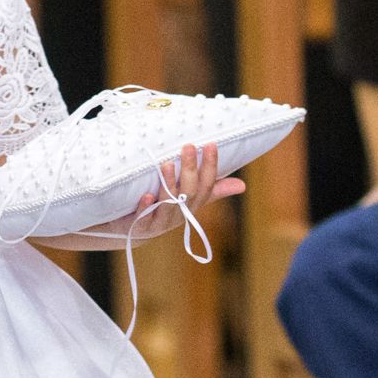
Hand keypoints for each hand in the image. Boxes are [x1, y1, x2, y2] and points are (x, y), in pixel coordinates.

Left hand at [102, 144, 245, 240]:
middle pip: (189, 192)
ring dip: (168, 184)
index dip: (210, 166)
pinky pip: (143, 219)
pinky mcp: (140, 227)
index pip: (206, 185)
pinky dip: (145, 207)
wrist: (135, 232)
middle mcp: (179, 214)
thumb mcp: (190, 200)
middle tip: (188, 146)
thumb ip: (212, 191)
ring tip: (166, 164)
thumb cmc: (164, 210)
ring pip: (168, 204)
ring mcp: (160, 221)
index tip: (211, 144)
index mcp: (192, 205)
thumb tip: (242, 185)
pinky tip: (146, 195)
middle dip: (190, 170)